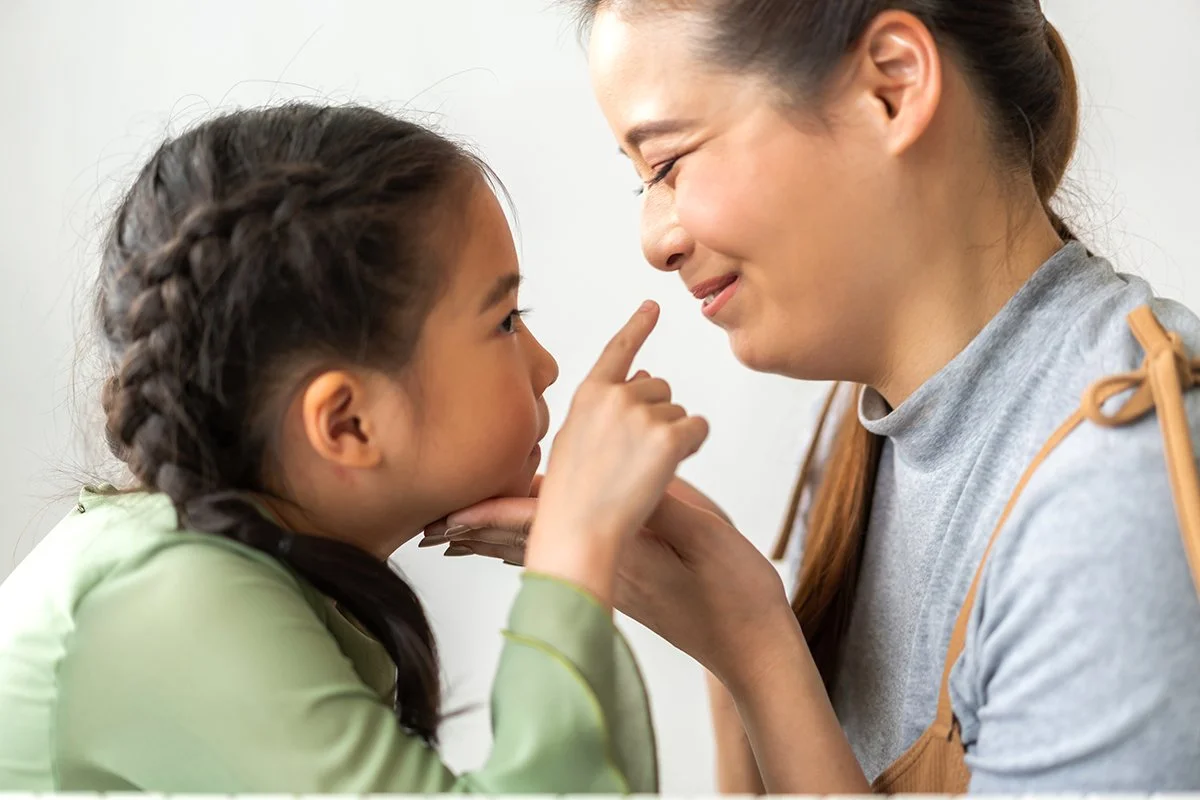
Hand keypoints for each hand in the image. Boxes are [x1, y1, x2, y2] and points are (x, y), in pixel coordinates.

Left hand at [422, 477, 793, 689]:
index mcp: (615, 551)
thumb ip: (662, 504)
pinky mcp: (626, 579)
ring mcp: (613, 576)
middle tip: (433, 528)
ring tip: (461, 533)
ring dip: (502, 539)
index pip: (540, 530)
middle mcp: (605, 566)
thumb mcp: (702, 538)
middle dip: (481, 532)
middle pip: (528, 545)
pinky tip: (533, 534)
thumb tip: (622, 473)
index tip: (446, 521)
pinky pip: (572, 556)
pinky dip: (539, 543)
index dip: (491, 520)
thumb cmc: (732, 593)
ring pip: (545, 553)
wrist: (749, 643)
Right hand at [533, 301, 708, 546]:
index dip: (638, 326)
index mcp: (588, 394)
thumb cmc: (574, 496)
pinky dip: (692, 447)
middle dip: (658, 417)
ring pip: (679, 412)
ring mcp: (642, 414)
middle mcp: (616, 396)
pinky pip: (699, 429)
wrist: (578, 531)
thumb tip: (648, 374)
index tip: (654, 305)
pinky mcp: (668, 438)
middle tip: (636, 458)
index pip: (618, 351)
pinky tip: (666, 470)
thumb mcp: (577, 441)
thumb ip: (608, 408)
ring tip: (641, 471)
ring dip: (672, 437)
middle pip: (660, 387)